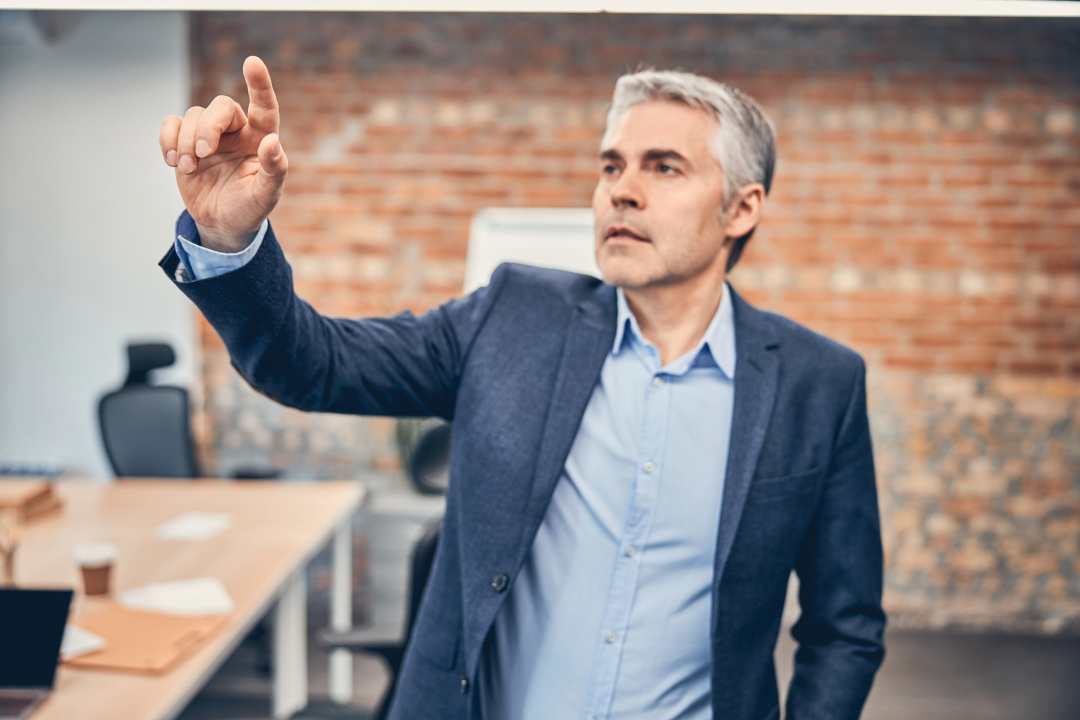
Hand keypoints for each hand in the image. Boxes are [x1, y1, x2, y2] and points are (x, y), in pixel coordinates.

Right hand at [159, 56, 287, 252]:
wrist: (221, 224)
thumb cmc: (249, 208)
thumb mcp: (266, 196)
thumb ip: (274, 169)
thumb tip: (272, 142)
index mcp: (261, 138)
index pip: (264, 106)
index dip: (259, 84)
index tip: (252, 62)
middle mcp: (237, 131)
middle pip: (220, 106)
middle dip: (208, 127)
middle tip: (203, 153)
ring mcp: (210, 135)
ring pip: (193, 115)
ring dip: (186, 142)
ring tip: (187, 168)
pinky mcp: (185, 142)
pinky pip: (172, 124)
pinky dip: (168, 139)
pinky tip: (173, 160)